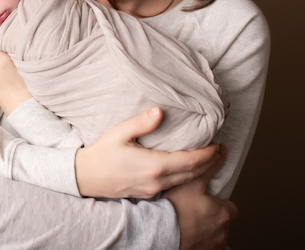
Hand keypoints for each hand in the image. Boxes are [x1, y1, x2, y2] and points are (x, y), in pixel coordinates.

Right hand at [74, 107, 219, 198]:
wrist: (85, 177)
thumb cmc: (101, 154)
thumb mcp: (120, 133)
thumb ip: (141, 122)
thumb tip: (160, 111)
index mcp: (154, 165)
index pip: (191, 161)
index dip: (208, 154)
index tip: (217, 144)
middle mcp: (157, 181)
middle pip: (193, 174)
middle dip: (210, 162)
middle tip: (219, 150)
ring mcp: (154, 190)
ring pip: (186, 182)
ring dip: (200, 170)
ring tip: (208, 158)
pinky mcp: (149, 194)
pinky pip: (175, 185)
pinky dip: (187, 176)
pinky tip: (187, 167)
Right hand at [164, 146, 236, 249]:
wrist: (160, 233)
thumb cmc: (175, 209)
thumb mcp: (191, 182)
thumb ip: (208, 167)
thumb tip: (220, 152)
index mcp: (224, 214)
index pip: (231, 208)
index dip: (220, 203)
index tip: (208, 201)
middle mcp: (223, 232)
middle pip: (224, 222)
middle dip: (215, 217)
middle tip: (198, 211)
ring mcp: (214, 245)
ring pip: (216, 236)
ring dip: (208, 230)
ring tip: (191, 222)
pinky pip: (209, 247)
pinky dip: (202, 241)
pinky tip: (190, 234)